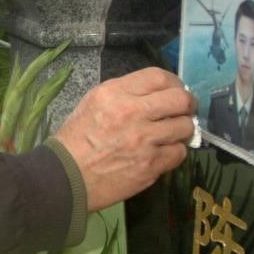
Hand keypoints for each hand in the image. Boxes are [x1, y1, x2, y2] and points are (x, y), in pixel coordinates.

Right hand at [54, 68, 196, 209]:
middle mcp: (132, 112)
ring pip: (185, 127)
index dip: (174, 83)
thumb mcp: (92, 103)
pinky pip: (179, 153)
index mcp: (115, 93)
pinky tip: (162, 153)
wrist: (66, 177)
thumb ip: (124, 94)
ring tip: (171, 135)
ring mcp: (144, 140)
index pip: (159, 77)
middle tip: (184, 111)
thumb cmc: (75, 139)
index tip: (175, 91)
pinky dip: (174, 152)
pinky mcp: (150, 165)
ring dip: (181, 130)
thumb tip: (156, 94)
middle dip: (187, 104)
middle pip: (180, 100)